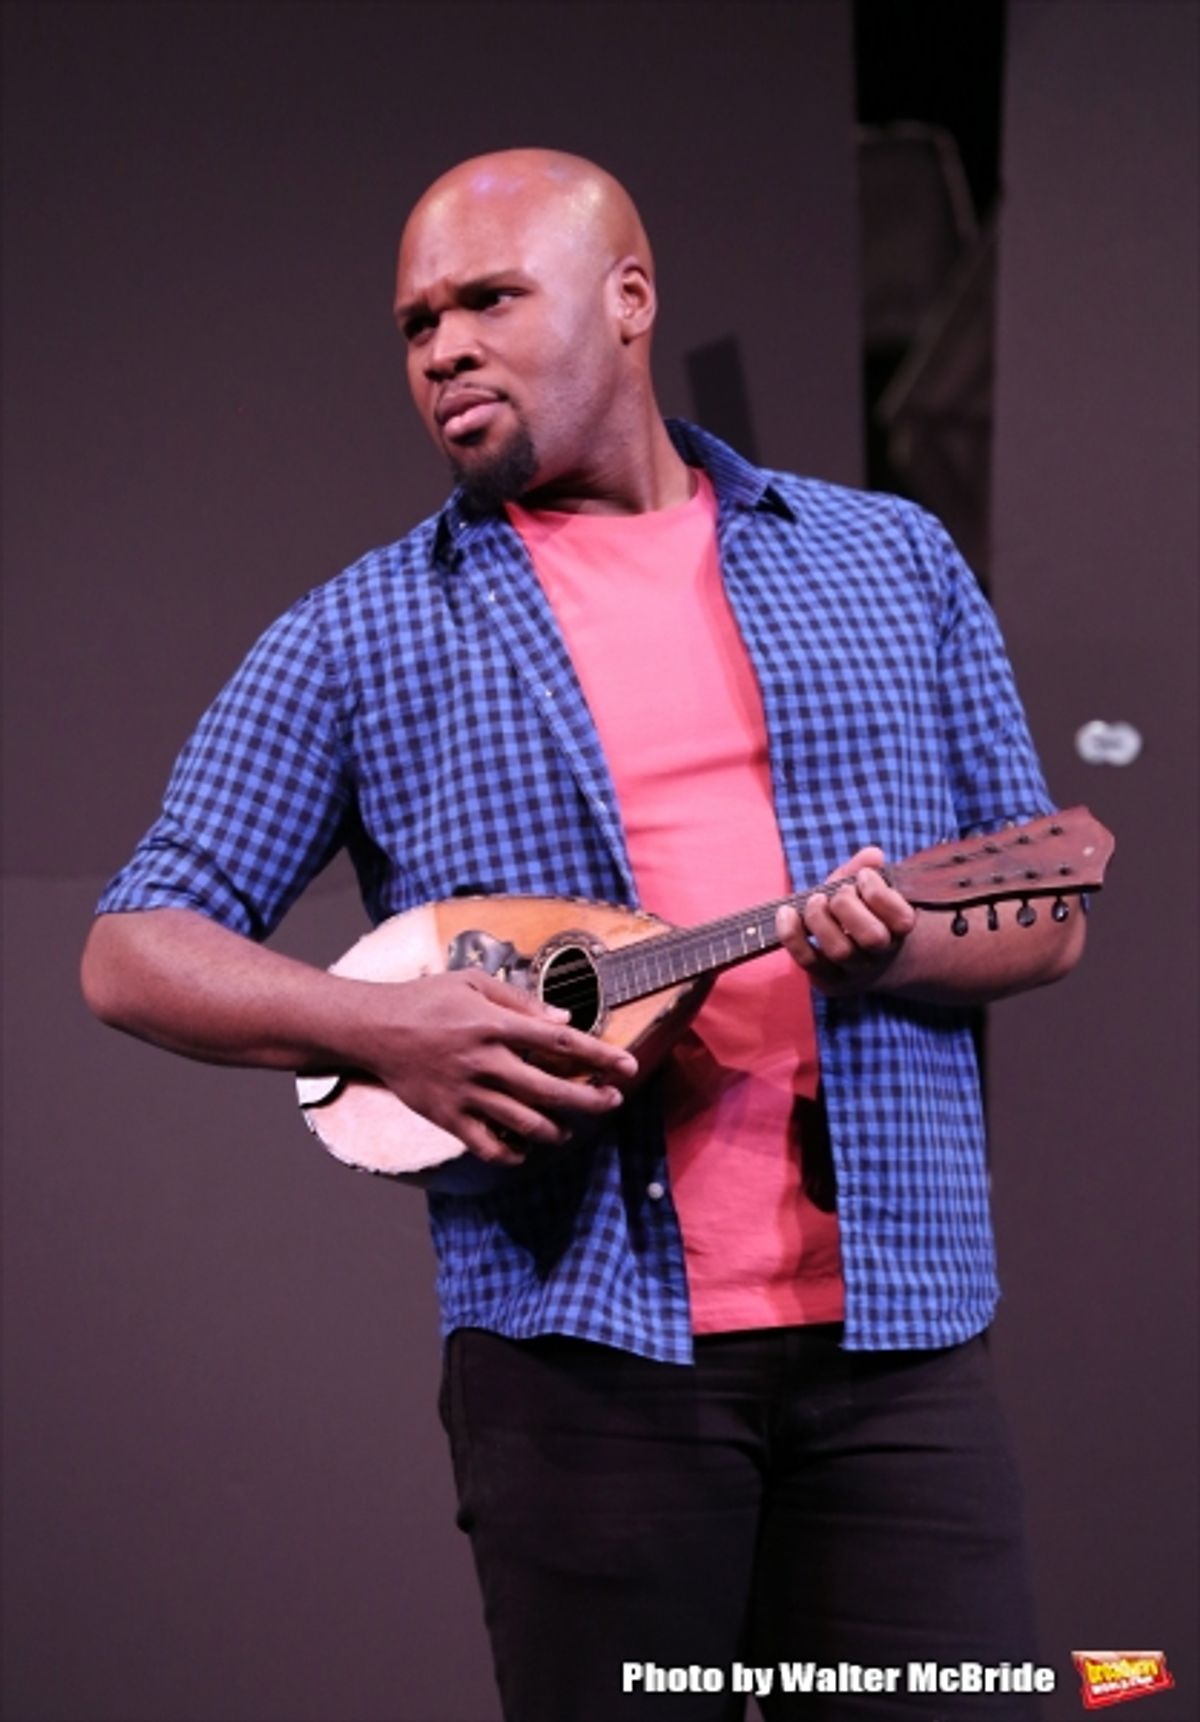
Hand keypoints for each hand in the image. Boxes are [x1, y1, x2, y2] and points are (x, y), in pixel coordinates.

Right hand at [352, 969, 637, 1166]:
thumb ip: (520, 1000)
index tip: (628, 1066)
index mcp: (495, 1024)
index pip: (561, 1042)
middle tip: (611, 1101)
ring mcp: (467, 1093)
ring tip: (568, 1129)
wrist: (373, 1029)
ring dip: (556, 1130)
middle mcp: (486, 1062)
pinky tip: (524, 1149)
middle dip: (590, 1099)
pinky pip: (489, 1146)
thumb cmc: (426, 999)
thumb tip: (563, 1017)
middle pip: (552, 1089)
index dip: (600, 1056)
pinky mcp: (448, 1117)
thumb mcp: (472, 982)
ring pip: (526, 1123)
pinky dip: (512, 1153)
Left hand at [776, 847, 915, 997]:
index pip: (901, 919)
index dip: (879, 893)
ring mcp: (855, 971)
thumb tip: (873, 854)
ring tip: (815, 901)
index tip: (864, 876)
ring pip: (840, 950)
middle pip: (872, 937)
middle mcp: (881, 955)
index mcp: (899, 930)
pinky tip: (786, 912)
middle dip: (848, 906)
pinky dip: (792, 935)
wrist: (863, 961)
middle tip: (838, 892)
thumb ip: (866, 868)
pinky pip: (808, 961)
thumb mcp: (865, 889)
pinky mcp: (827, 979)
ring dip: (820, 918)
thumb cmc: (862, 913)